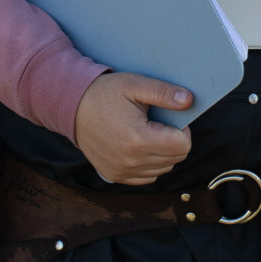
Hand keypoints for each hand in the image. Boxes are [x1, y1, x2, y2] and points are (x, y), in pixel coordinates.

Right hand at [72, 71, 192, 184]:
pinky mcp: (114, 176)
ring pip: (163, 169)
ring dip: (163, 153)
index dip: (183, 130)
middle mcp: (130, 161)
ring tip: (146, 133)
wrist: (71, 107)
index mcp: (138, 139)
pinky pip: (147, 177)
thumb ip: (164, 93)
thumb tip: (189, 100)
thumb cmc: (104, 93)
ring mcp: (121, 171)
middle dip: (174, 140)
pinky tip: (138, 146)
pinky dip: (149, 163)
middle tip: (158, 123)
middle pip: (175, 158)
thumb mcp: (134, 84)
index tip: (170, 118)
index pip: (182, 146)